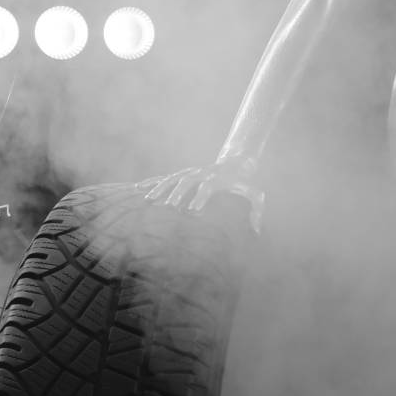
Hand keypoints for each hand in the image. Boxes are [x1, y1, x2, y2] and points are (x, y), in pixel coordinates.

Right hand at [138, 154, 264, 233]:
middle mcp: (201, 174)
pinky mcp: (183, 174)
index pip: (207, 188)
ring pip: (172, 179)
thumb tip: (257, 233)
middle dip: (177, 194)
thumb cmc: (244, 184)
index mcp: (218, 179)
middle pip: (187, 182)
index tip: (194, 210)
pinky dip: (152, 182)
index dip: (200, 198)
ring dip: (160, 188)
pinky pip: (165, 177)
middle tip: (169, 206)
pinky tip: (138, 188)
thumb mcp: (255, 195)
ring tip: (149, 200)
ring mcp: (190, 173)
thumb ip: (256, 213)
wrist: (236, 163)